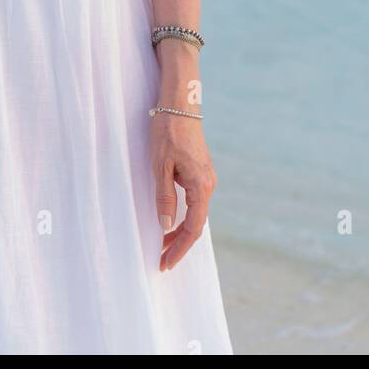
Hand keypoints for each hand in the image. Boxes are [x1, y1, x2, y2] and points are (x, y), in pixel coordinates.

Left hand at [150, 113, 216, 270]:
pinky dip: (183, 216)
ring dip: (180, 231)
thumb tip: (166, 226)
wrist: (180, 105)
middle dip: (179, 244)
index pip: (193, 228)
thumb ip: (165, 197)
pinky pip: (194, 201)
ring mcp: (206, 178)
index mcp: (201, 186)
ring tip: (162, 246)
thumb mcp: (160, 166)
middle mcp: (208, 185)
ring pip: (195, 213)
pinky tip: (171, 221)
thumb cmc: (168, 133)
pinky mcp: (201, 172)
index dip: (180, 249)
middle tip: (161, 261)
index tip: (166, 263)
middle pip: (196, 224)